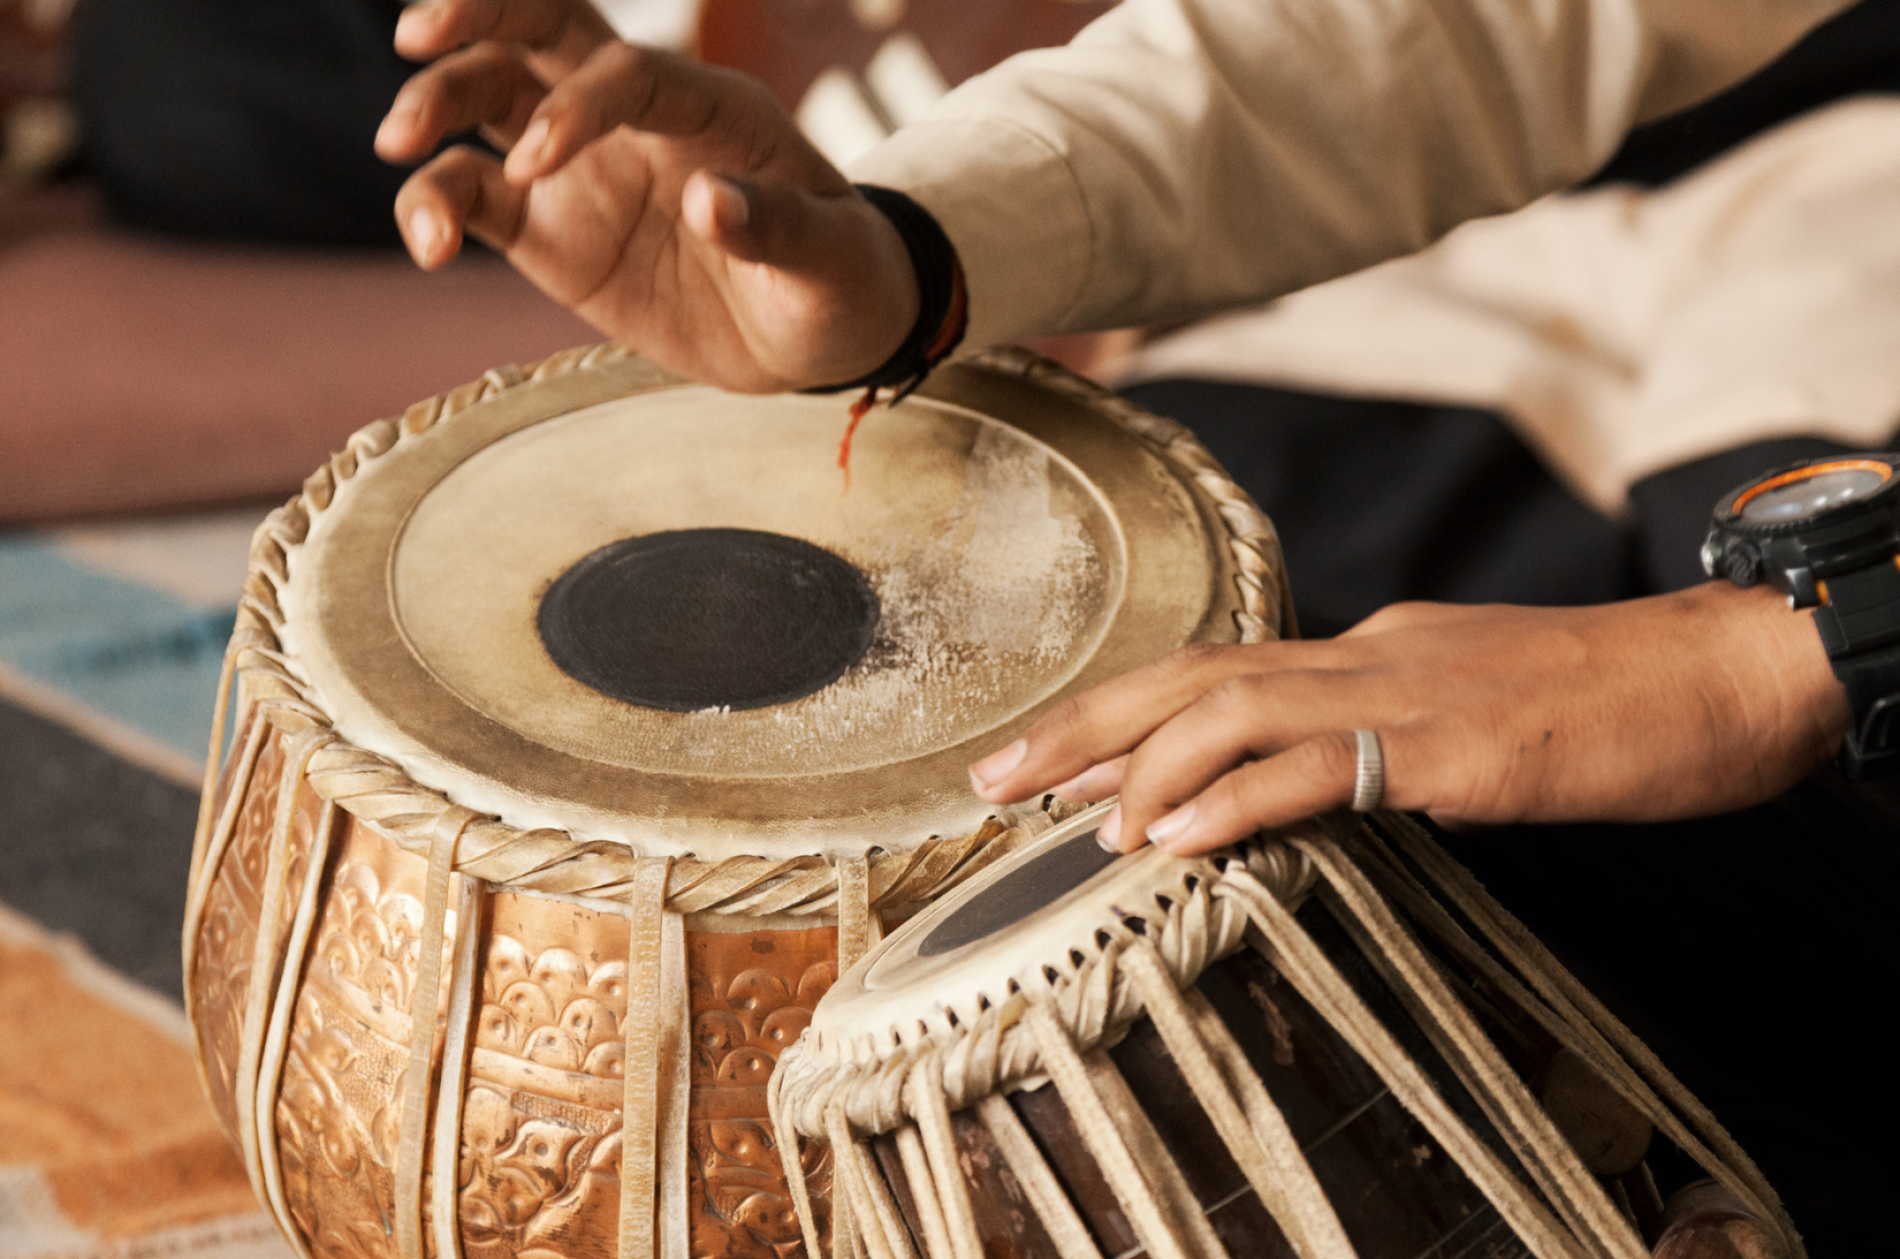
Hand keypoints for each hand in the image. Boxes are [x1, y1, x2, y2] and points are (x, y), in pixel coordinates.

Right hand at [374, 0, 917, 390]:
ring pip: (491, 98)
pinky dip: (437, 206)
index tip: (540, 163)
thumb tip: (712, 204)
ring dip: (435, 104)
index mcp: (710, 107)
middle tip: (413, 38)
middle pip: (543, 29)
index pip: (630, 70)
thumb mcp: (831, 262)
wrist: (814, 334)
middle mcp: (635, 118)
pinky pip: (475, 197)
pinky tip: (426, 245)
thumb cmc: (838, 280)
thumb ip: (777, 229)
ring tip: (397, 150)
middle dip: (476, 15)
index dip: (581, 101)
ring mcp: (584, 167)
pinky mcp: (551, 230)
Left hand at [968, 583, 1850, 854]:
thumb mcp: (1469, 714)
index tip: (1047, 763)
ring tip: (1072, 824)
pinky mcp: (1454, 744)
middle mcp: (1366, 655)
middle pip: (1191, 674)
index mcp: (1365, 652)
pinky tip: (1177, 837)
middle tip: (992, 777)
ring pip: (1235, 706)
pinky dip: (1234, 797)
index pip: (1214, 674)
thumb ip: (1381, 735)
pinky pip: (1320, 764)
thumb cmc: (1606, 704)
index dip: (1120, 716)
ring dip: (1140, 765)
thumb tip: (1307, 775)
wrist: (1725, 674)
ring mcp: (1406, 692)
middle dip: (1082, 725)